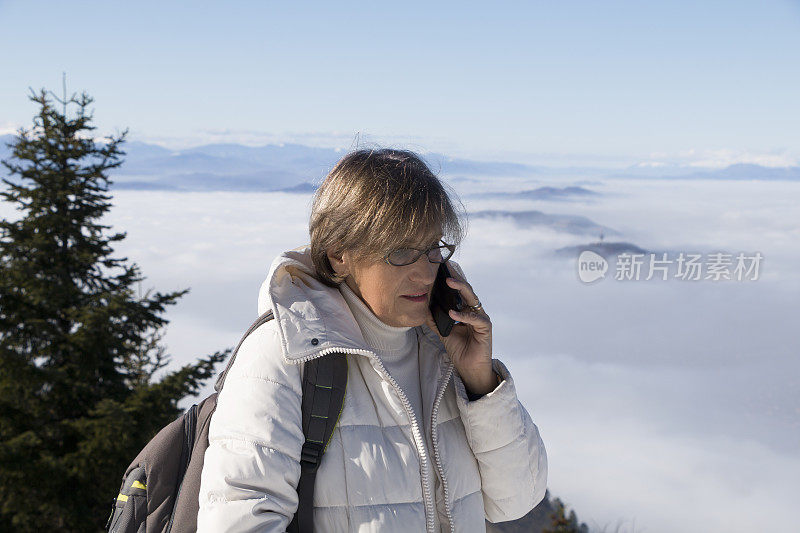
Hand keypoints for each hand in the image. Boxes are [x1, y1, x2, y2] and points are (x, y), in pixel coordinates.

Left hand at [424, 266, 494, 395]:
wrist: (469, 369)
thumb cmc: (460, 349)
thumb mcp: (444, 332)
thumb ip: (435, 320)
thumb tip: (423, 308)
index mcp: (466, 310)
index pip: (460, 291)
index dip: (453, 279)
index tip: (442, 267)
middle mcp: (475, 311)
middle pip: (467, 290)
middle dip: (457, 278)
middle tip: (446, 268)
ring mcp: (481, 319)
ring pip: (473, 299)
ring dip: (461, 289)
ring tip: (449, 283)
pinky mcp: (486, 329)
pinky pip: (475, 319)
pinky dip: (464, 315)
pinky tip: (453, 313)